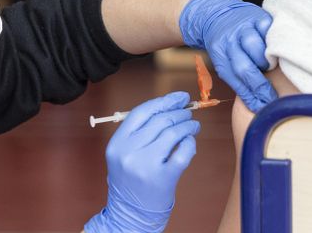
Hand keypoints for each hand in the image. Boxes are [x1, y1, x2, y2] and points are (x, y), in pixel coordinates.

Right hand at [84, 92, 199, 232]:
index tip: (180, 97)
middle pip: (161, 121)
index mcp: (117, 144)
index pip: (142, 112)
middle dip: (179, 113)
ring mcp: (146, 166)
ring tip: (193, 126)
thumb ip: (141, 131)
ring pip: (174, 133)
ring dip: (188, 126)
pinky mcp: (163, 179)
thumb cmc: (131, 180)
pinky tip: (190, 142)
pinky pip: (183, 153)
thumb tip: (171, 106)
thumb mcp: (124, 154)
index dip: (164, 101)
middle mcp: (129, 153)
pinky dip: (190, 144)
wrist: (130, 214)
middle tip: (189, 112)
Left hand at [178, 0, 276, 111]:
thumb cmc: (225, 44)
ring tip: (269, 65)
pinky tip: (276, 49)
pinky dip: (274, 42)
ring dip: (266, 62)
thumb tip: (258, 103)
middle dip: (260, 86)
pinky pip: (269, 31)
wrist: (217, 13)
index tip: (262, 107)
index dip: (249, 96)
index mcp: (220, 55)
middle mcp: (230, 41)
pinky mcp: (258, 16)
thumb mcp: (224, 60)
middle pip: (245, 67)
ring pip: (257, 48)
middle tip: (271, 97)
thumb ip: (238, 78)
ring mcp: (244, 27)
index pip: (235, 80)